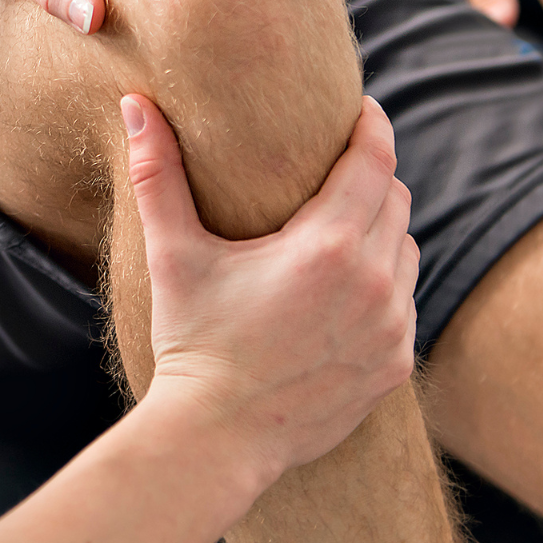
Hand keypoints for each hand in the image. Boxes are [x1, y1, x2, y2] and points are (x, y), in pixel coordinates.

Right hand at [123, 94, 417, 478]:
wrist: (216, 437)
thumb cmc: (192, 341)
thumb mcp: (173, 254)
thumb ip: (157, 175)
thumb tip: (134, 105)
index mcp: (326, 247)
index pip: (375, 162)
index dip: (373, 127)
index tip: (363, 109)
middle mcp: (373, 284)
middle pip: (396, 201)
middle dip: (373, 177)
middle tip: (341, 168)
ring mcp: (391, 328)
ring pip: (407, 252)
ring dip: (383, 232)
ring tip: (345, 227)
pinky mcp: (395, 365)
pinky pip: (406, 304)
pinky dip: (386, 286)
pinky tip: (348, 290)